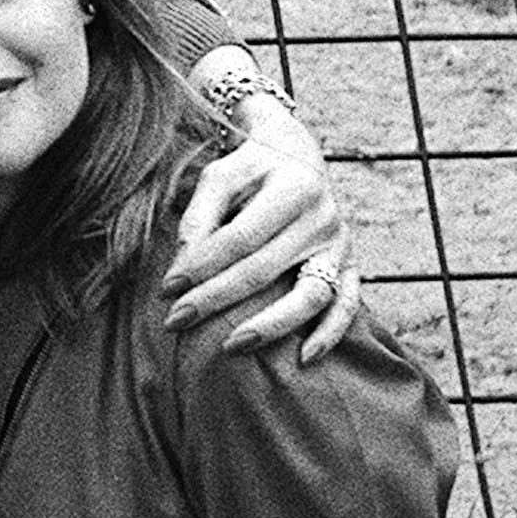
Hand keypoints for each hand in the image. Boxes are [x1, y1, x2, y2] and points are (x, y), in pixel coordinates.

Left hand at [165, 128, 356, 365]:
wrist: (296, 157)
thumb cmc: (249, 171)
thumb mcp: (220, 178)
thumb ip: (198, 217)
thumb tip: (180, 269)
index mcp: (293, 186)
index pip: (240, 237)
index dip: (201, 266)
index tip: (167, 289)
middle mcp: (323, 216)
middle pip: (266, 269)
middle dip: (216, 299)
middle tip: (175, 322)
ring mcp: (340, 244)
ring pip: (312, 295)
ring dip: (271, 325)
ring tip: (232, 347)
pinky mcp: (349, 265)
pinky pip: (348, 305)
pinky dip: (330, 333)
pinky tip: (304, 359)